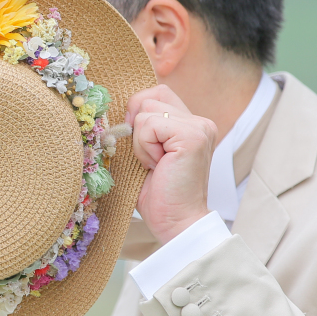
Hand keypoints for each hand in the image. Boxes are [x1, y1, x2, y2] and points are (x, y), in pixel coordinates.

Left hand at [125, 85, 215, 242]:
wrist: (175, 222)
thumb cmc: (157, 193)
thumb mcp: (144, 151)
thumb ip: (140, 126)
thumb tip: (116, 107)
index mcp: (190, 123)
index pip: (155, 93)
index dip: (138, 114)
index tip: (143, 146)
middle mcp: (200, 121)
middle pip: (148, 98)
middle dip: (137, 129)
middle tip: (150, 159)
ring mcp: (199, 126)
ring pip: (145, 111)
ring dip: (140, 141)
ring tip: (155, 164)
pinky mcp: (192, 136)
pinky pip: (148, 125)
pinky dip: (143, 147)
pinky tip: (157, 166)